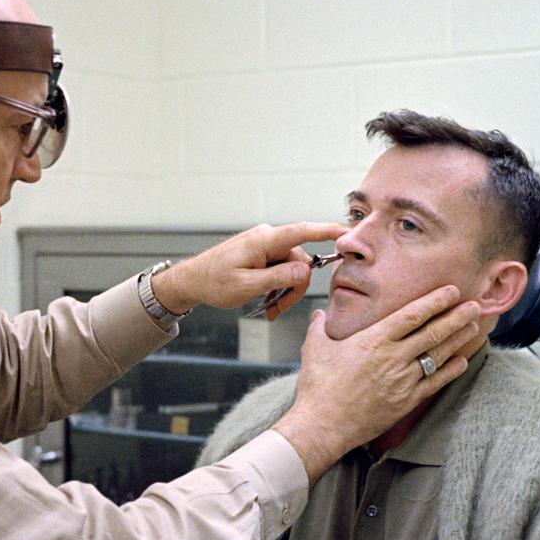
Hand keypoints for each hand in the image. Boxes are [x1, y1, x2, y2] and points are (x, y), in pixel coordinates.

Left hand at [151, 222, 346, 313]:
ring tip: (269, 309)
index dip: (326, 231)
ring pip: (291, 268)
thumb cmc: (213, 282)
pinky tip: (267, 301)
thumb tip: (305, 271)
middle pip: (299, 261)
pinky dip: (277, 286)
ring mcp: (264, 244)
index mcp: (263, 241)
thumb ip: (277, 278)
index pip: (301, 231)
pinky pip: (280, 268)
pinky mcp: (262, 253)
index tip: (347, 231)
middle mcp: (267, 237)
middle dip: (294, 287)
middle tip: (277, 309)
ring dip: (284, 291)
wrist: (192, 281)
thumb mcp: (246, 286)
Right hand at [272, 286, 481, 480]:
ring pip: (437, 355)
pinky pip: (434, 382)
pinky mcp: (405, 401)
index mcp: (374, 340)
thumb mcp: (315, 348)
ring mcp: (402, 380)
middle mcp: (393, 357)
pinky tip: (462, 361)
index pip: (412, 315)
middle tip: (474, 304)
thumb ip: (319, 326)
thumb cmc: (317, 387)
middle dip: (456, 317)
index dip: (434, 301)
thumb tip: (318, 313)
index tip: (451, 290)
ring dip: (457, 339)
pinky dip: (450, 370)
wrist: (323, 425)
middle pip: (433, 332)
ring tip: (473, 326)